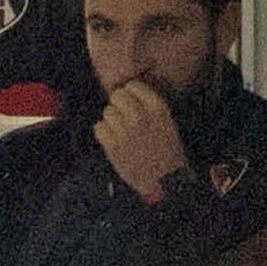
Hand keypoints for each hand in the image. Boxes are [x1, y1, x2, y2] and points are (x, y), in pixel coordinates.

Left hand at [94, 80, 189, 200]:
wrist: (165, 180)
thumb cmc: (167, 150)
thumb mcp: (166, 121)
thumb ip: (147, 105)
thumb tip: (124, 90)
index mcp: (157, 108)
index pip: (132, 85)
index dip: (130, 94)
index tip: (133, 104)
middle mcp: (140, 116)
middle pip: (117, 96)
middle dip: (119, 106)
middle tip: (125, 119)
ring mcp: (125, 131)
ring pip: (107, 112)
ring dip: (112, 121)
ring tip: (123, 133)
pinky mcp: (113, 146)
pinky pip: (99, 128)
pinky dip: (104, 134)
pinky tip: (114, 141)